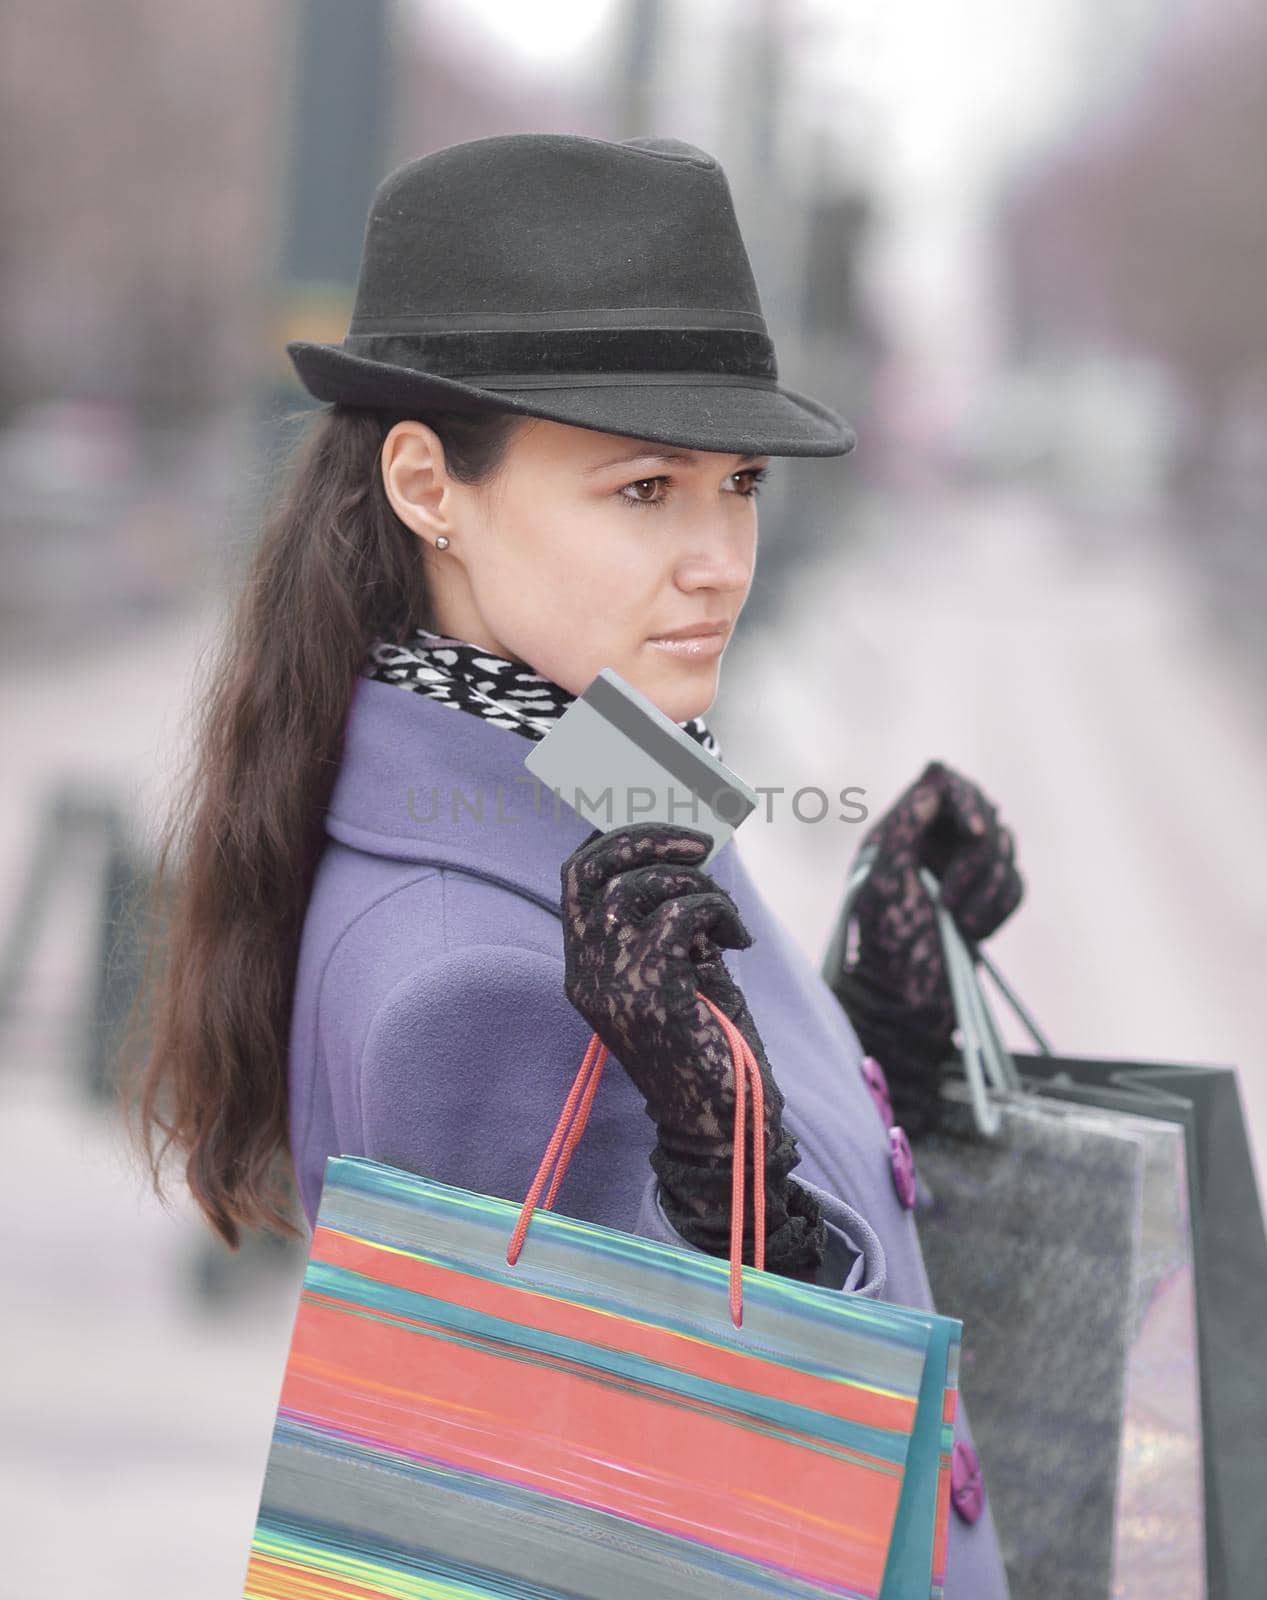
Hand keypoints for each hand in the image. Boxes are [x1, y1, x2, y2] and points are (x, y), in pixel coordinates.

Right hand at [560, 821, 825, 1274]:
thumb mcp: (683, 974)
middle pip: (588, 871)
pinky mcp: (650, 994)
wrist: (724, 1123)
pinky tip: (737, 940)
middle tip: (698, 842)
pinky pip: (678, 918)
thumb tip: (691, 862)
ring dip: (689, 881)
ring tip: (723, 912)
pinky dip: (715, 912)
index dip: (612, 837)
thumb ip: (674, 924)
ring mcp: (612, 985)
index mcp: (586, 968)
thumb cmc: (710, 1046)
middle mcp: (586, 974)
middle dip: (642, 837)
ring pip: (632, 889)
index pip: (576, 879)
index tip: (659, 823)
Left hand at [828, 761, 1023, 1131]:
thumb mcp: (885, 881)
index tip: (975, 833)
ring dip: (987, 890)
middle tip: (949, 903)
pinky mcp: (982, 903)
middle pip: (983, 812)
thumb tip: (936, 771)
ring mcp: (958, 874)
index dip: (968, 801)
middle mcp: (928, 846)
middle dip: (978, 859)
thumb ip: (907, 822)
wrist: (902, 1012)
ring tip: (957, 925)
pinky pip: (1016, 883)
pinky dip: (999, 908)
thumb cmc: (884, 951)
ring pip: (1005, 848)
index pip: (943, 783)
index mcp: (898, 832)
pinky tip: (972, 934)